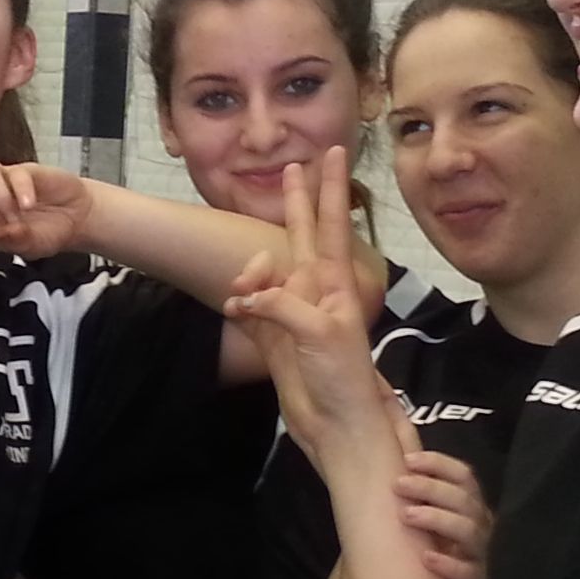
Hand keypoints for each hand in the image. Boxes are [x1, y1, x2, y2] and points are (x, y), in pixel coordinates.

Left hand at [0, 132, 96, 258]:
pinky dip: (22, 192)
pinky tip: (32, 204)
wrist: (75, 218)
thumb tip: (2, 227)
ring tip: (20, 215)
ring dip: (1, 197)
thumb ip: (9, 239)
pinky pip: (13, 175)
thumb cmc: (41, 234)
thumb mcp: (23, 246)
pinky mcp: (20, 168)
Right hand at [223, 149, 399, 466]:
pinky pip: (249, 306)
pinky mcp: (272, 337)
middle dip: (297, 202)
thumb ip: (281, 305)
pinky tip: (235, 309)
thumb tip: (246, 295)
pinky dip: (239, 303)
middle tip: (292, 167)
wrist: (337, 426)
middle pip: (302, 234)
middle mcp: (314, 291)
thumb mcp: (320, 333)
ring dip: (250, 274)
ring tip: (243, 293)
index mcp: (335, 284)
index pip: (333, 224)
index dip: (330, 189)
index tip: (332, 152)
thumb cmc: (344, 378)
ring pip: (265, 272)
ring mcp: (292, 312)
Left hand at [396, 449, 493, 578]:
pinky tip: (426, 560)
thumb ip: (424, 486)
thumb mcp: (439, 515)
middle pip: (463, 499)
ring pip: (468, 532)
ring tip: (407, 516)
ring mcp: (485, 553)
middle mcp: (482, 524)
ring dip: (437, 519)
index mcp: (473, 505)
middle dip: (430, 488)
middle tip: (397, 485)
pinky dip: (450, 565)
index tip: (407, 460)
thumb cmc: (443, 548)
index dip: (438, 464)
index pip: (463, 475)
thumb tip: (394, 440)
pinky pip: (471, 574)